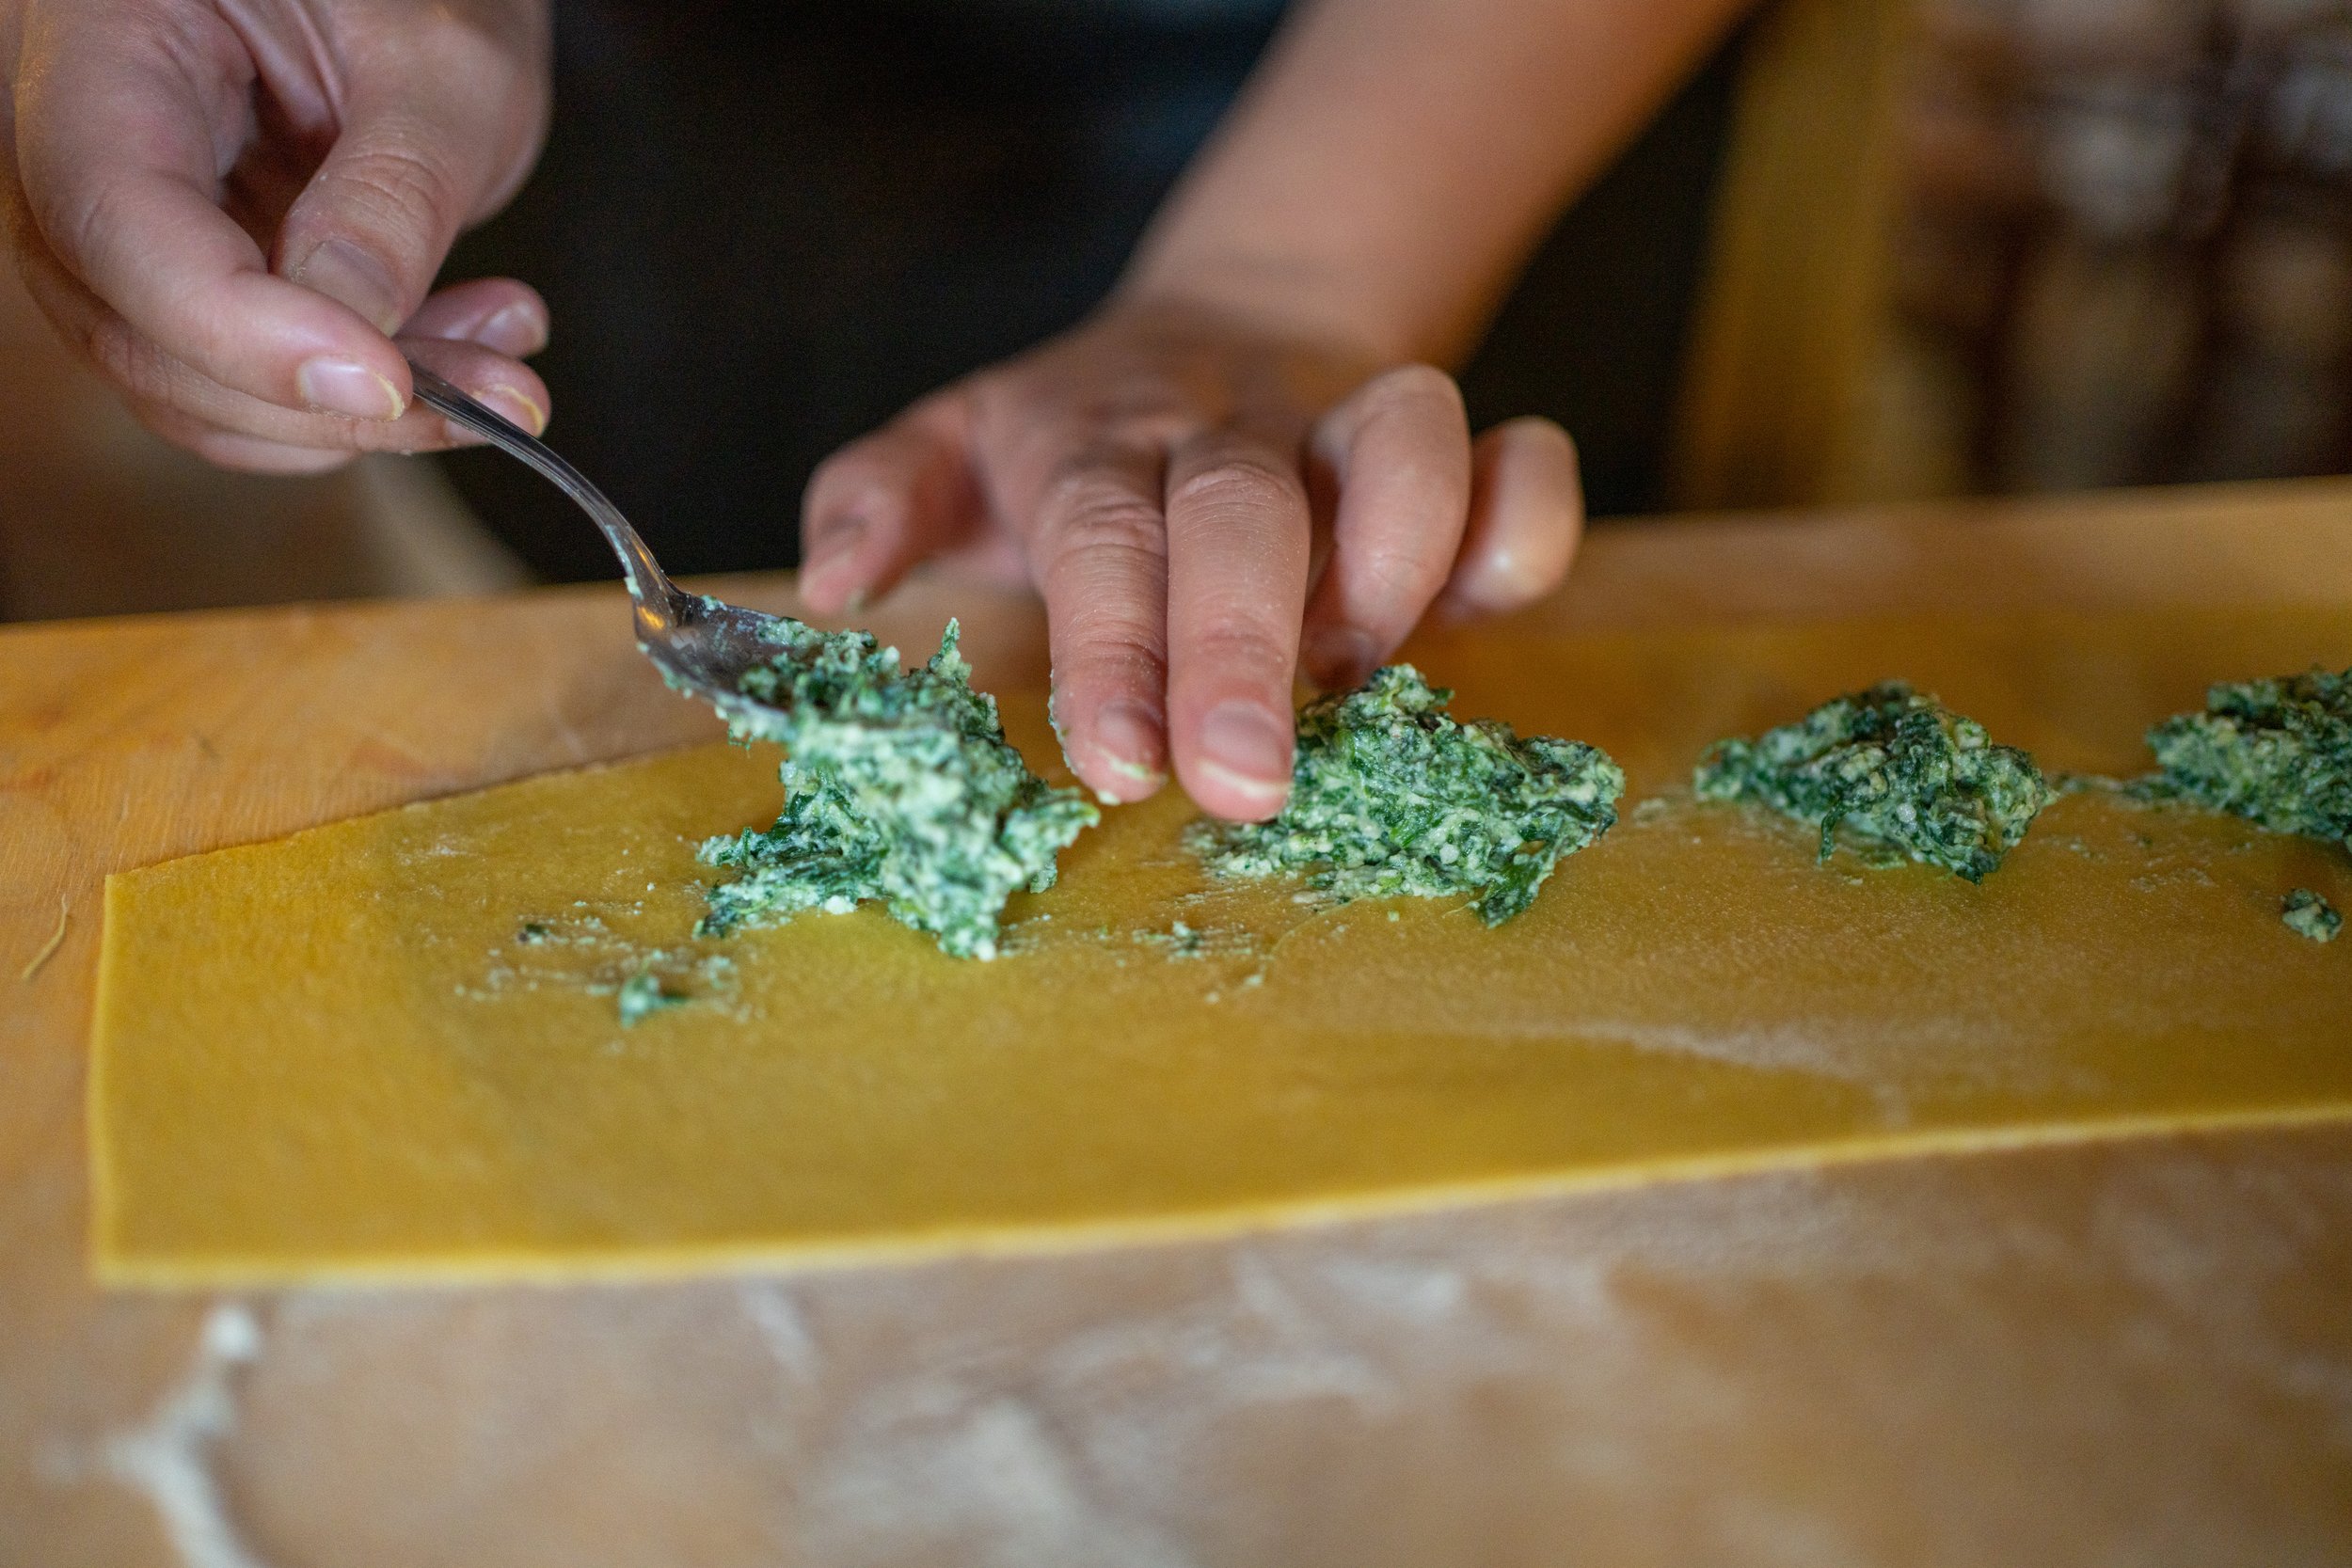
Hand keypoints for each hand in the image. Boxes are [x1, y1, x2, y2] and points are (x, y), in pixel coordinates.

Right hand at [1, 0, 552, 472]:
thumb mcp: (440, 63)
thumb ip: (394, 193)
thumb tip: (350, 337)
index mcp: (105, 39)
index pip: (115, 214)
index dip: (240, 327)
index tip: (382, 382)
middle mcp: (80, 142)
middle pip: (140, 327)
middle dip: (324, 395)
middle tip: (495, 392)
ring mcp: (134, 227)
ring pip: (193, 384)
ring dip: (360, 413)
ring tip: (500, 361)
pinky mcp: (200, 283)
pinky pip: (249, 384)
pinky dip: (365, 402)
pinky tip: (466, 355)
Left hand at [800, 300, 1581, 820]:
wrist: (1231, 327)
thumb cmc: (1080, 440)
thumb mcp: (954, 447)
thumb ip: (881, 496)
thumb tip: (826, 583)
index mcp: (1098, 441)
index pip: (1100, 532)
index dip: (1112, 647)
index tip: (1118, 769)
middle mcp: (1230, 429)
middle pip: (1242, 505)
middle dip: (1240, 647)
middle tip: (1240, 789)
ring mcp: (1351, 430)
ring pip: (1409, 437)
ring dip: (1395, 564)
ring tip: (1355, 679)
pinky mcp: (1458, 455)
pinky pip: (1527, 470)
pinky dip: (1524, 530)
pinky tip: (1476, 613)